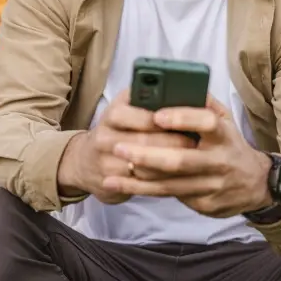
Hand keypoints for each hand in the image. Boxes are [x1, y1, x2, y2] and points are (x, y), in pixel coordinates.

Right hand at [57, 90, 195, 204]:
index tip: (189, 123)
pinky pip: (138, 185)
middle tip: (197, 144)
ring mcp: (105, 161)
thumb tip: (186, 96)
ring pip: (143, 166)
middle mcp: (105, 135)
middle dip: (173, 144)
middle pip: (144, 142)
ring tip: (192, 162)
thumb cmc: (117, 129)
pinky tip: (176, 179)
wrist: (83, 161)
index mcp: (115, 112)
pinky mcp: (109, 183)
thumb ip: (149, 100)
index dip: (167, 119)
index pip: (143, 115)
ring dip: (170, 165)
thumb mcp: (127, 108)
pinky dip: (159, 182)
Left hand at [102, 97, 272, 217]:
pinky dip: (146, 190)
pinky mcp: (205, 205)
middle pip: (181, 160)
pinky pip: (171, 197)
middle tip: (118, 147)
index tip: (157, 115)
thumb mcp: (225, 118)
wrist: (255, 184)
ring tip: (114, 170)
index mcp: (224, 134)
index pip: (206, 122)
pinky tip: (124, 185)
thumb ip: (203, 103)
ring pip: (171, 184)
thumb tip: (177, 85)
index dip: (182, 118)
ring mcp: (213, 186)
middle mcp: (220, 161)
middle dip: (147, 155)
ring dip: (139, 178)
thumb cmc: (229, 143)